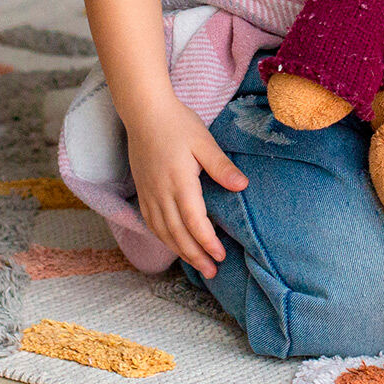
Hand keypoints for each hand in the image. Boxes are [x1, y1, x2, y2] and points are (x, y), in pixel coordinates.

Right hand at [124, 92, 246, 278]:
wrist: (144, 112)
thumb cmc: (177, 123)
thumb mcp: (204, 141)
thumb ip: (221, 166)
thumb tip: (242, 186)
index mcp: (179, 182)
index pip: (193, 221)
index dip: (207, 242)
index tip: (221, 255)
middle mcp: (161, 192)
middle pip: (177, 233)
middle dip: (195, 256)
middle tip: (211, 271)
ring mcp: (148, 192)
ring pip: (162, 231)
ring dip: (179, 251)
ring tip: (195, 264)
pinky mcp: (141, 190)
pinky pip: (150, 222)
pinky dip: (162, 237)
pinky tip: (172, 243)